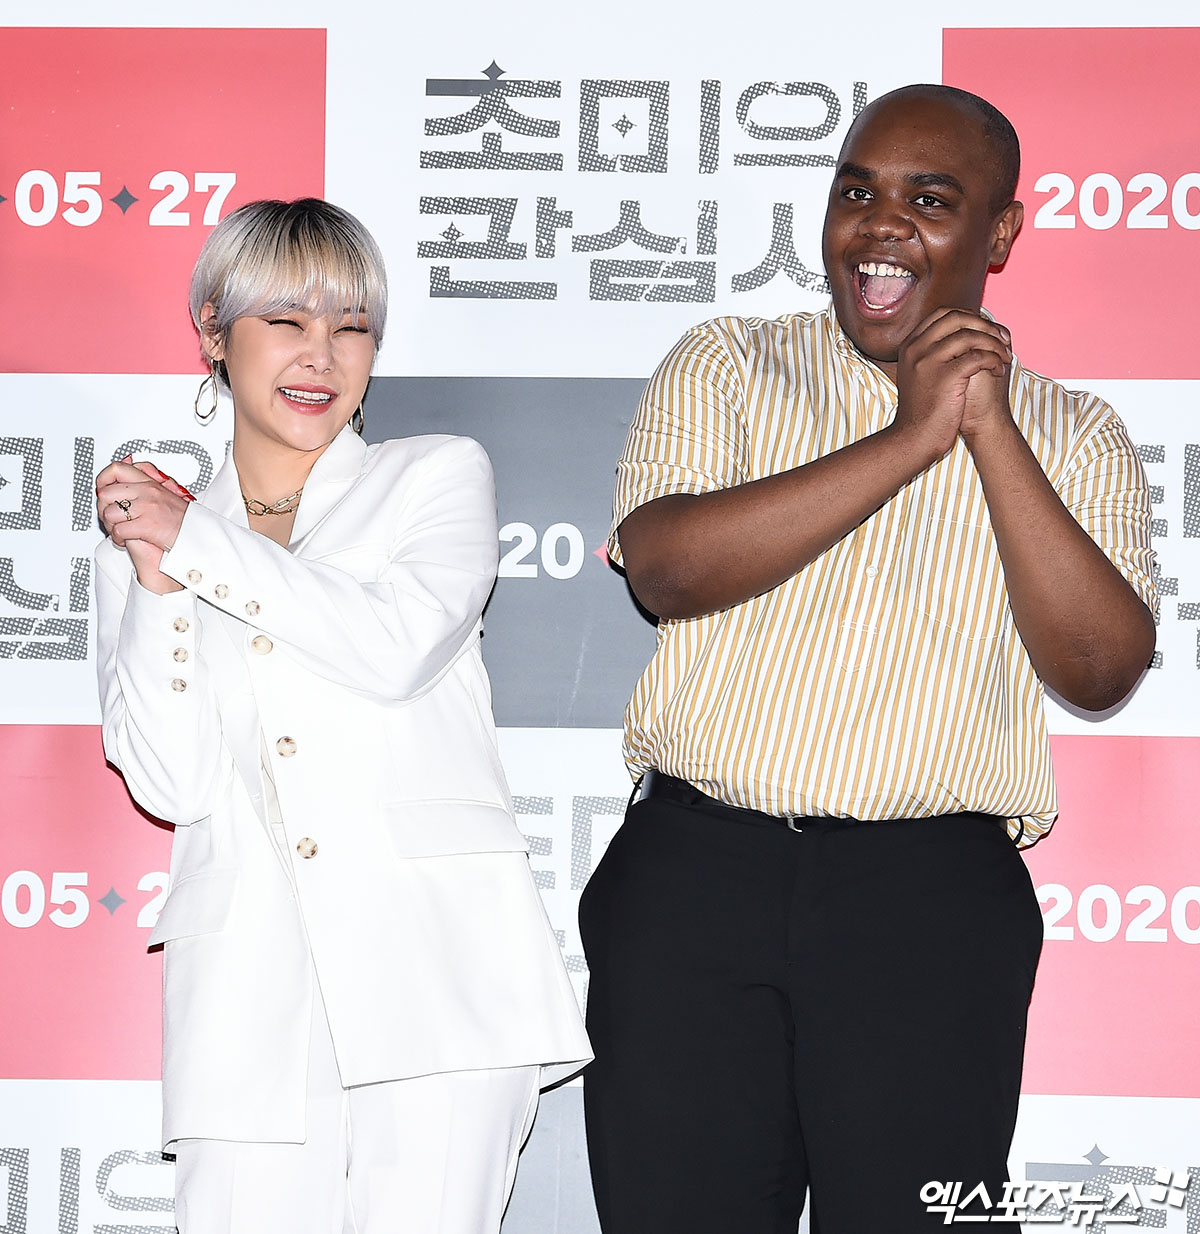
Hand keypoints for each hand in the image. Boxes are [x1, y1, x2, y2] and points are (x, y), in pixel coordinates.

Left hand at [95, 458, 188, 593]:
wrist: (199, 537)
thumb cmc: (184, 520)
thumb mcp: (166, 493)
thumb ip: (146, 478)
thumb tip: (129, 460)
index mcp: (150, 483)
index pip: (116, 469)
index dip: (103, 479)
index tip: (103, 489)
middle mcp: (147, 492)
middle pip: (106, 493)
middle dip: (104, 508)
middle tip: (111, 516)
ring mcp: (147, 508)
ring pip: (109, 513)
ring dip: (110, 526)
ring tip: (119, 530)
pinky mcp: (147, 526)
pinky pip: (118, 530)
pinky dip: (118, 539)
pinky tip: (125, 540)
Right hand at [893, 309, 1012, 463]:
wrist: (916, 437)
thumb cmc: (924, 408)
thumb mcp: (920, 373)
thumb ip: (934, 351)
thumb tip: (963, 331)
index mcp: (910, 345)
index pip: (942, 314)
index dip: (969, 317)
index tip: (985, 330)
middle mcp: (916, 348)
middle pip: (956, 318)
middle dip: (984, 325)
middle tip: (1001, 339)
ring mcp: (928, 361)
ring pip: (970, 335)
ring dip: (994, 344)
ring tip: (1004, 357)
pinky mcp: (944, 376)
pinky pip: (978, 357)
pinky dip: (994, 361)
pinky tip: (998, 371)